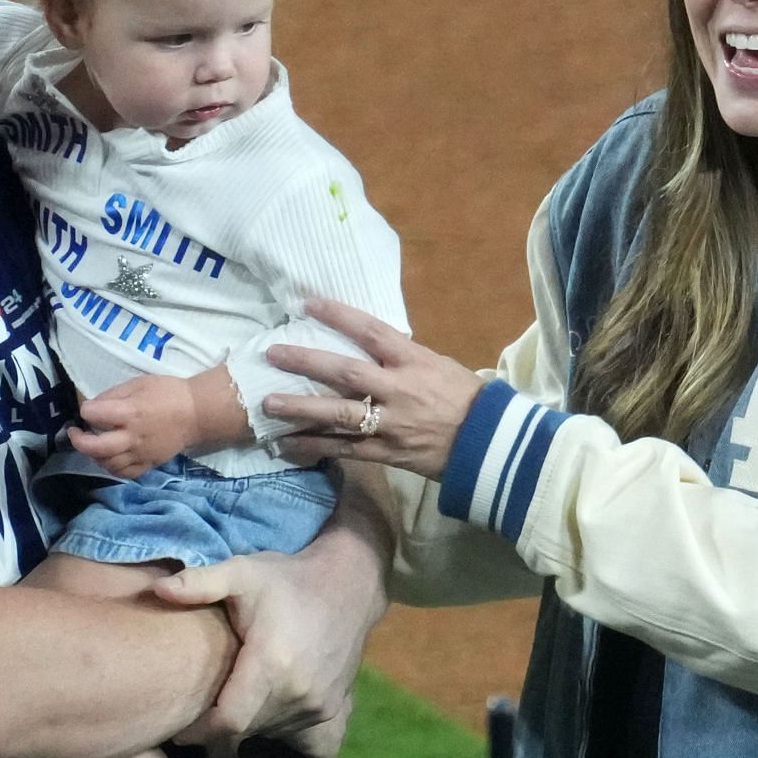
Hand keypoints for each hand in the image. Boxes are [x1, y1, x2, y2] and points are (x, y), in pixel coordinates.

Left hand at [67, 375, 195, 477]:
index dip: (86, 410)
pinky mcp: (149, 464)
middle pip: (96, 448)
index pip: (95, 414)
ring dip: (94, 455)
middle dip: (79, 441)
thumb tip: (93, 406)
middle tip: (75, 433)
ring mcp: (140, 454)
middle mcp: (132, 437)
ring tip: (94, 445)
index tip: (88, 408)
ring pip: (108, 464)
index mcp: (130, 412)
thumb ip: (113, 394)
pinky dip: (112, 467)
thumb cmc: (168, 393)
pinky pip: (125, 473)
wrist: (196, 413)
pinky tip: (110, 458)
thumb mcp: (139, 383)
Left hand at [153, 531, 384, 757]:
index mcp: (272, 666)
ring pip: (276, 745)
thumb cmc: (288, 579)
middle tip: (199, 720)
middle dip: (219, 734)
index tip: (178, 729)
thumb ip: (201, 582)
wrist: (347, 583)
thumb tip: (158, 591)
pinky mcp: (338, 713)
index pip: (227, 723)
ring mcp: (323, 708)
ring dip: (251, 746)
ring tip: (231, 732)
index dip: (198, 732)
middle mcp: (300, 696)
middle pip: (247, 736)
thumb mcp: (242, 571)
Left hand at [260, 298, 483, 481]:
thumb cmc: (464, 397)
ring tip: (268, 404)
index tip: (306, 303)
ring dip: (300, 410)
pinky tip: (288, 445)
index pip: (370, 330)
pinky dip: (315, 447)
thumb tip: (363, 343)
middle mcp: (399, 389)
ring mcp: (391, 423)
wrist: (489, 444)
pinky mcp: (387, 453)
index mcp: (414, 360)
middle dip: (306, 362)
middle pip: (344, 372)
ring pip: (338, 414)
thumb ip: (399, 357)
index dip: (338, 315)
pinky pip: (345, 449)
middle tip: (272, 353)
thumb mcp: (436, 365)